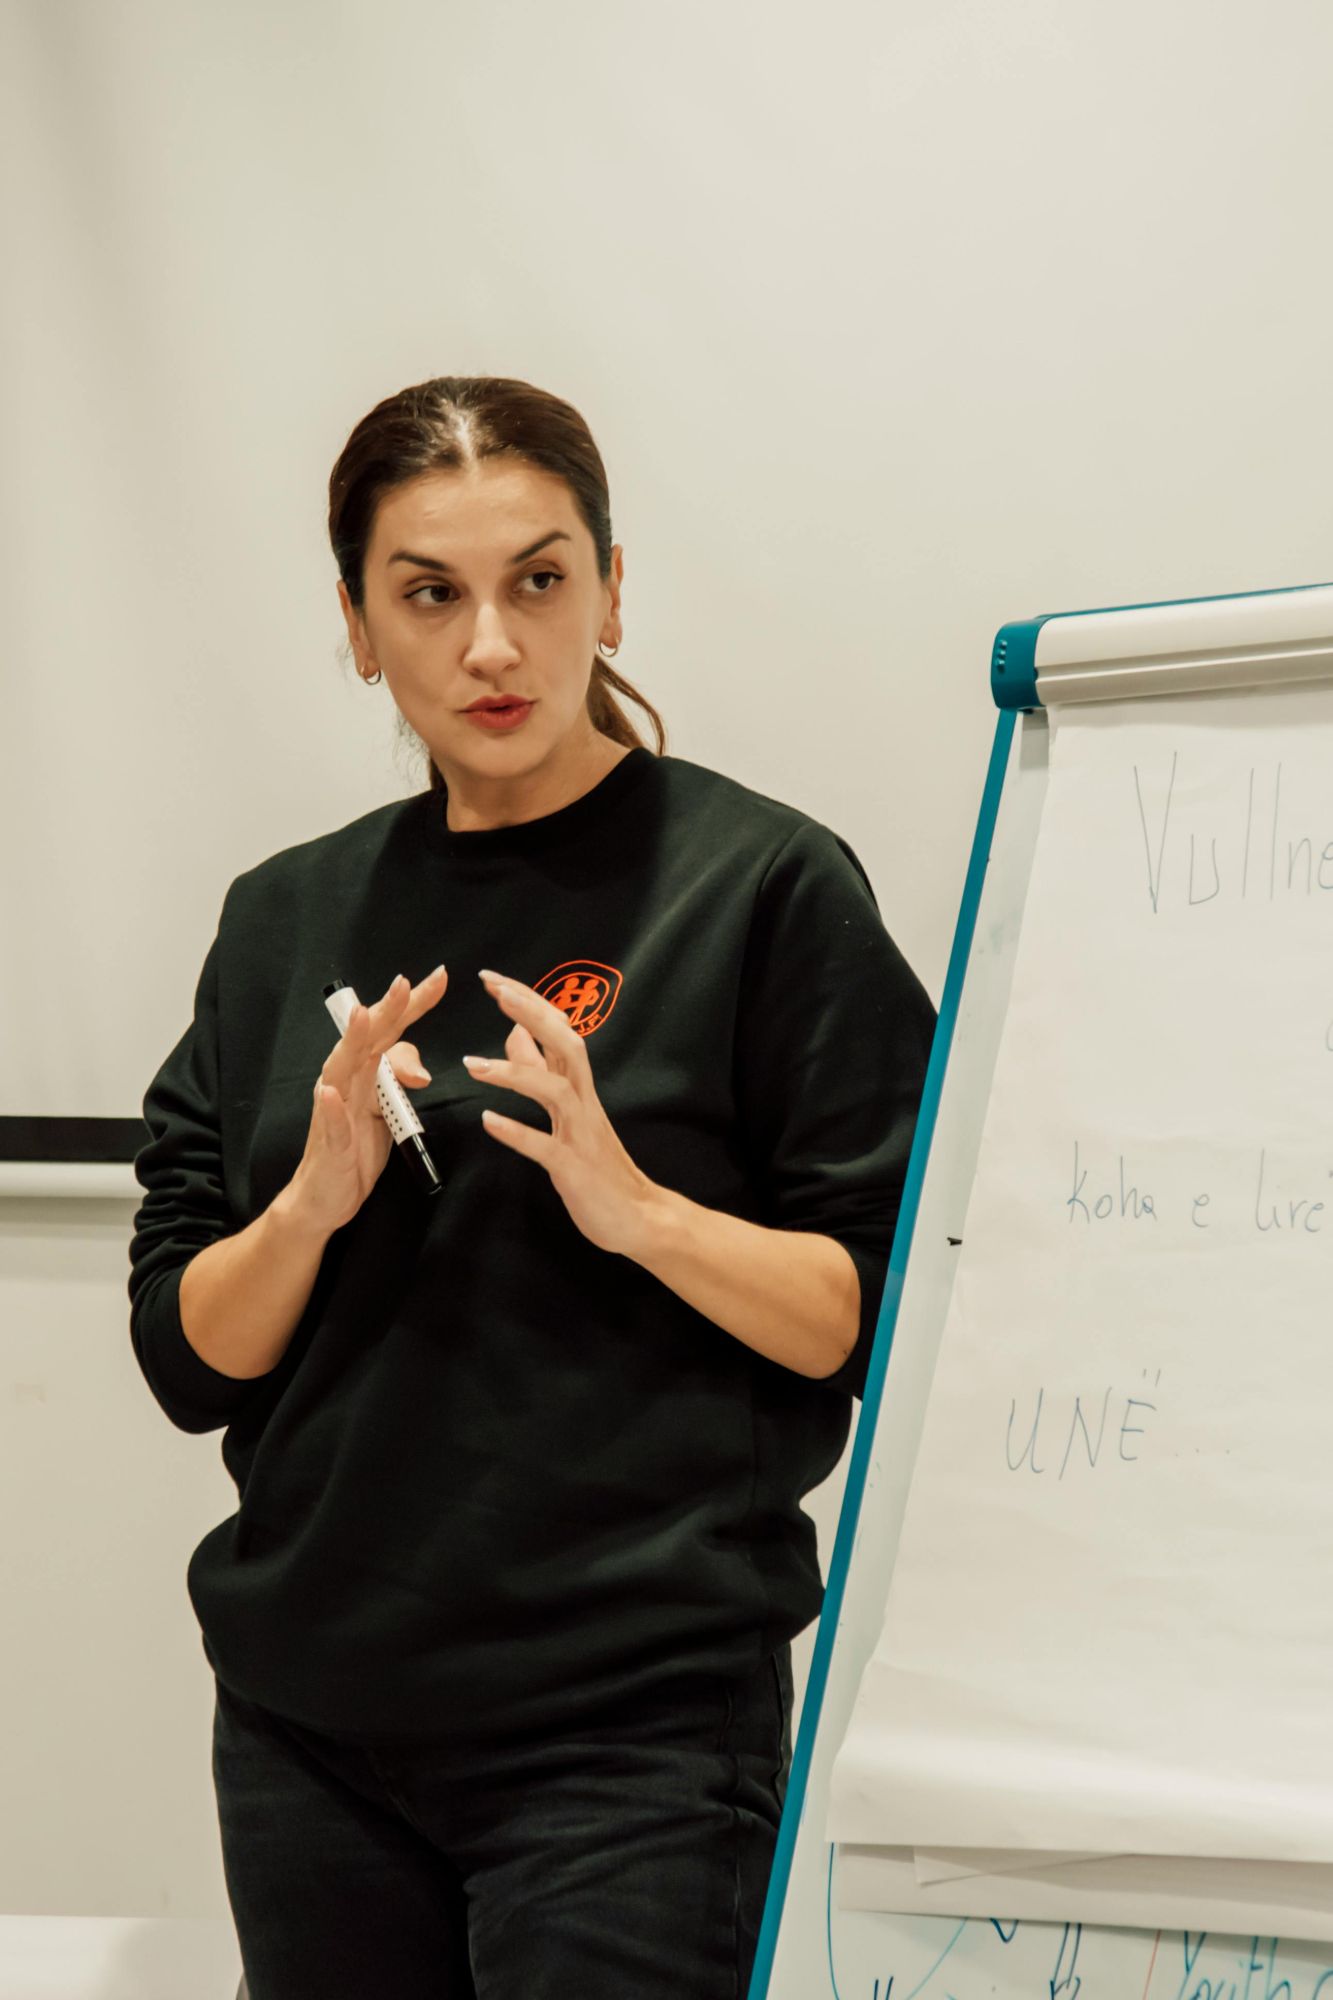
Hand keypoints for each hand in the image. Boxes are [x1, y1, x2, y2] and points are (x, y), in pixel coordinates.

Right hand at [288, 966, 446, 1235]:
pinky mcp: (331, 1144)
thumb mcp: (389, 1112)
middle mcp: (345, 1083)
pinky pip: (330, 1123)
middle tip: (405, 982)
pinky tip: (328, 1091)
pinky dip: (329, 1107)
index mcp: (364, 1073)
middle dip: (387, 1009)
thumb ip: (400, 1081)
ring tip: (362, 1017)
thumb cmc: (355, 1150)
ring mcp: (334, 1111)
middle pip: (368, 1039)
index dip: (413, 1004)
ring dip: (352, 1042)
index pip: (391, 1031)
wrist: (323, 1199)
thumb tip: (420, 1070)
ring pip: (342, 1070)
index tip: (440, 977)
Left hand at [464, 969, 658, 1256]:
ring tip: (473, 1065)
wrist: (639, 1217)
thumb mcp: (568, 1110)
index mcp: (580, 1087)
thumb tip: (516, 1032)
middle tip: (494, 990)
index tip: (494, 980)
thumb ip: (542, 1071)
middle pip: (565, 1043)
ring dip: (514, 1073)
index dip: (529, 1003)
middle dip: (532, 1013)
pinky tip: (489, 1122)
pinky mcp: (574, 1169)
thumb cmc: (599, 1164)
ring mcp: (581, 1134)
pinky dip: (517, 1132)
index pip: (558, 1030)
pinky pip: (545, 1147)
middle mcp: (584, 1102)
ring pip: (554, 1090)